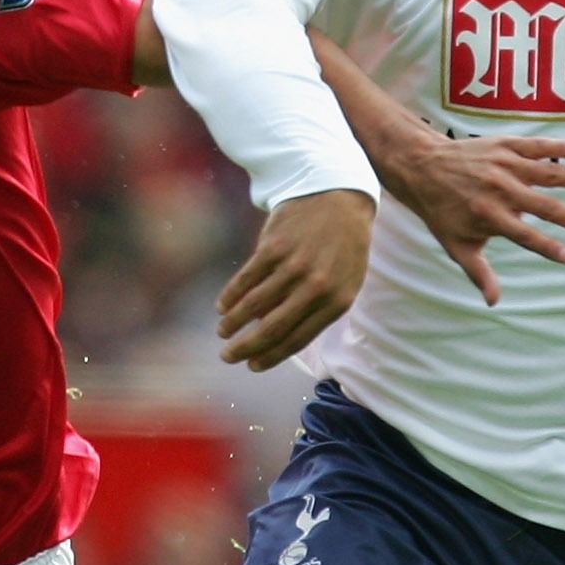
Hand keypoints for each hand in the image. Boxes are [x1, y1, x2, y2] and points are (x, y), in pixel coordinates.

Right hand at [216, 189, 374, 370]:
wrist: (339, 197)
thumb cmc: (341, 247)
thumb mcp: (342, 282)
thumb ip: (316, 311)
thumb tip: (274, 337)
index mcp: (337, 302)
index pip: (297, 339)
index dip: (271, 356)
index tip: (252, 366)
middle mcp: (316, 287)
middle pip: (272, 328)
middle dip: (245, 348)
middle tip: (228, 356)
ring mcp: (294, 266)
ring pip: (254, 305)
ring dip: (233, 323)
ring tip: (223, 331)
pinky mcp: (274, 247)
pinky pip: (246, 279)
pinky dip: (230, 296)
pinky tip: (222, 306)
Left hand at [380, 131, 564, 303]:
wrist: (422, 166)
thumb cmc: (441, 211)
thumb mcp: (456, 245)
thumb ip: (478, 272)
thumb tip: (493, 302)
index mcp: (489, 216)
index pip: (526, 236)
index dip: (549, 247)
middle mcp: (500, 190)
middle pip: (546, 207)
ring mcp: (504, 165)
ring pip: (550, 172)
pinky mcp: (505, 145)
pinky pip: (538, 145)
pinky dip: (561, 147)